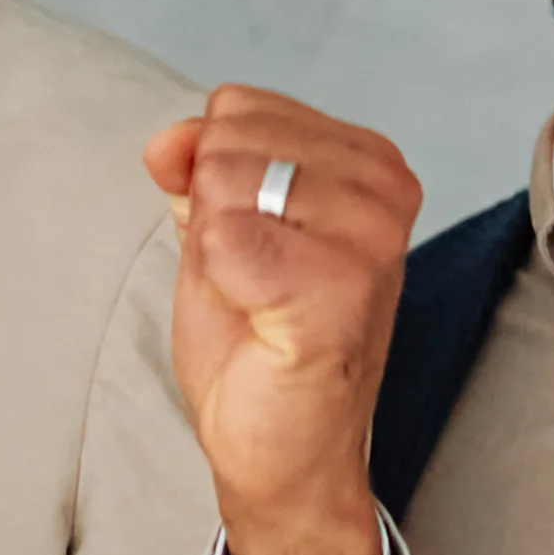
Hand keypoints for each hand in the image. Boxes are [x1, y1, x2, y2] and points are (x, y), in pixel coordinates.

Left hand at [140, 88, 418, 554]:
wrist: (280, 447)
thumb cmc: (257, 339)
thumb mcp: (214, 230)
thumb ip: (194, 168)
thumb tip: (168, 139)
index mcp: (367, 159)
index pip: (237, 107)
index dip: (212, 178)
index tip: (251, 244)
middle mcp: (385, 185)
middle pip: (227, 139)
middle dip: (212, 213)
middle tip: (253, 281)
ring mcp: (370, 236)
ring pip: (224, 185)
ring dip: (217, 252)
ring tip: (261, 301)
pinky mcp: (341, 288)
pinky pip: (225, 239)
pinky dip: (221, 285)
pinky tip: (262, 320)